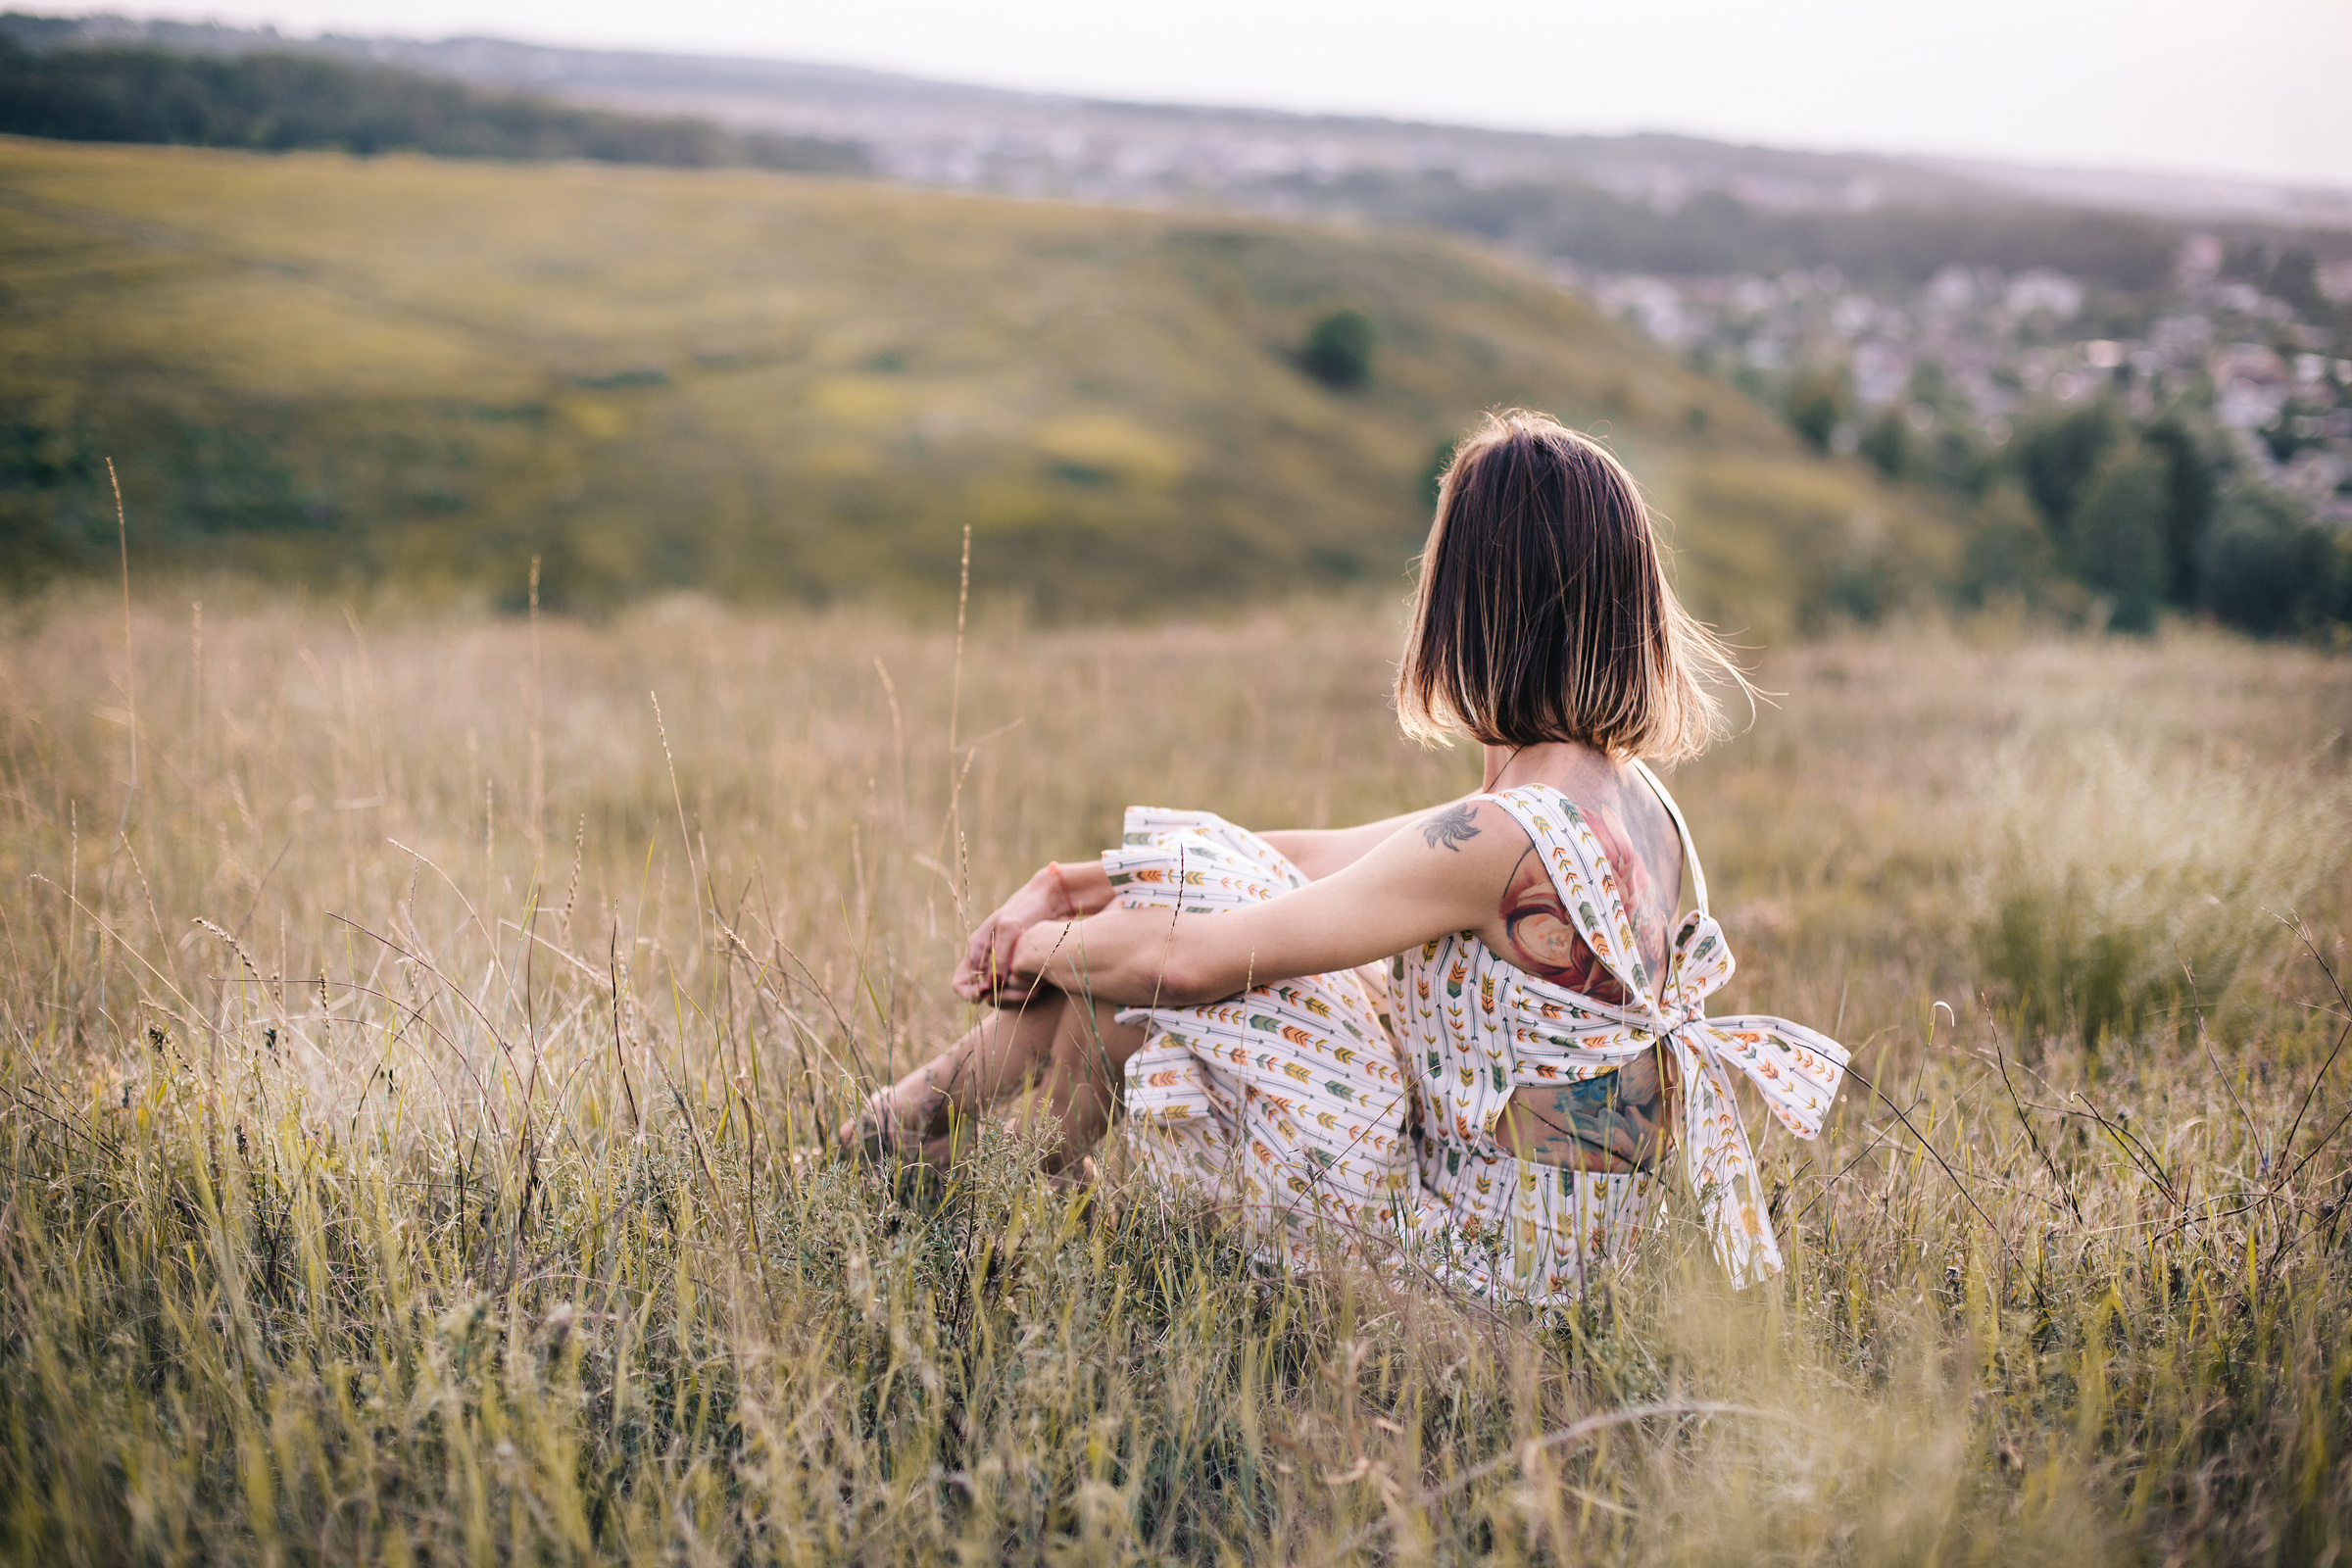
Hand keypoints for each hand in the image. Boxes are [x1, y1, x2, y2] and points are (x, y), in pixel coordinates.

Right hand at [952, 866, 1074, 1003]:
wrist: (1049, 901)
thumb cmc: (1026, 909)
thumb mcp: (1010, 930)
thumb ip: (999, 958)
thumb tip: (991, 987)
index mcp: (976, 950)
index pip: (959, 984)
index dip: (971, 994)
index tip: (991, 992)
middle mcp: (986, 962)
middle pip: (984, 996)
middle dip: (1003, 999)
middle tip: (1028, 993)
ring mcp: (1002, 967)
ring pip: (1001, 997)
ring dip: (1017, 997)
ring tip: (1038, 988)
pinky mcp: (1019, 969)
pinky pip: (1016, 991)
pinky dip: (1027, 992)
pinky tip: (1041, 985)